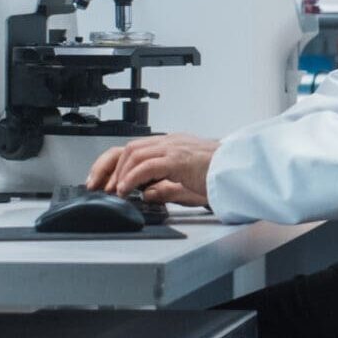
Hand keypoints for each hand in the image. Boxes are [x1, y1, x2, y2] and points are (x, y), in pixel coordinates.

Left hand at [88, 133, 218, 209]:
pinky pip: (147, 165)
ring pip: (134, 153)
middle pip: (127, 148)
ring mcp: (173, 148)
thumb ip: (164, 187)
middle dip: (107, 167)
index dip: (113, 165)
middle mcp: (169, 142)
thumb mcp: (184, 184)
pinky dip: (131, 177)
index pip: (133, 149)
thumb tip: (144, 194)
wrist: (239, 172)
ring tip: (112, 191)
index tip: (102, 182)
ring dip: (118, 173)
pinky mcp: (178, 159)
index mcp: (171, 146)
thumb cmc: (219, 177)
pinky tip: (125, 189)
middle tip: (97, 186)